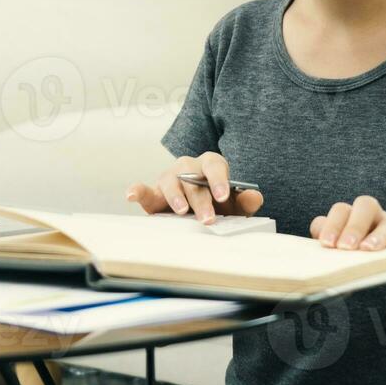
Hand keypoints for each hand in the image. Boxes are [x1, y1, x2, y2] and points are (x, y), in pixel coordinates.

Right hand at [125, 152, 264, 224]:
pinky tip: (131, 195)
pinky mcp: (154, 193)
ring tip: (181, 211)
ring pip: (170, 181)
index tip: (223, 196)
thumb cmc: (217, 203)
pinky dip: (136, 190)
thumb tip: (254, 196)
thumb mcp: (234, 204)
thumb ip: (244, 200)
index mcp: (210, 165)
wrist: (200, 208)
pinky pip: (143, 189)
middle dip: (201, 200)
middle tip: (208, 219)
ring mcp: (170, 178)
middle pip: (192, 178)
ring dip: (176, 196)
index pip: (214, 166)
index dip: (219, 180)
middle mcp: (188, 167)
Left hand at [310, 195, 385, 270]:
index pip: (341, 211)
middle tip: (343, 248)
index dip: (330, 225)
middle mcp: (375, 218)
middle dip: (352, 226)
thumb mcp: (349, 254)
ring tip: (367, 251)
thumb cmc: (368, 258)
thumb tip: (317, 262)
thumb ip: (333, 252)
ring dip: (377, 237)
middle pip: (365, 205)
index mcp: (354, 217)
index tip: (325, 245)